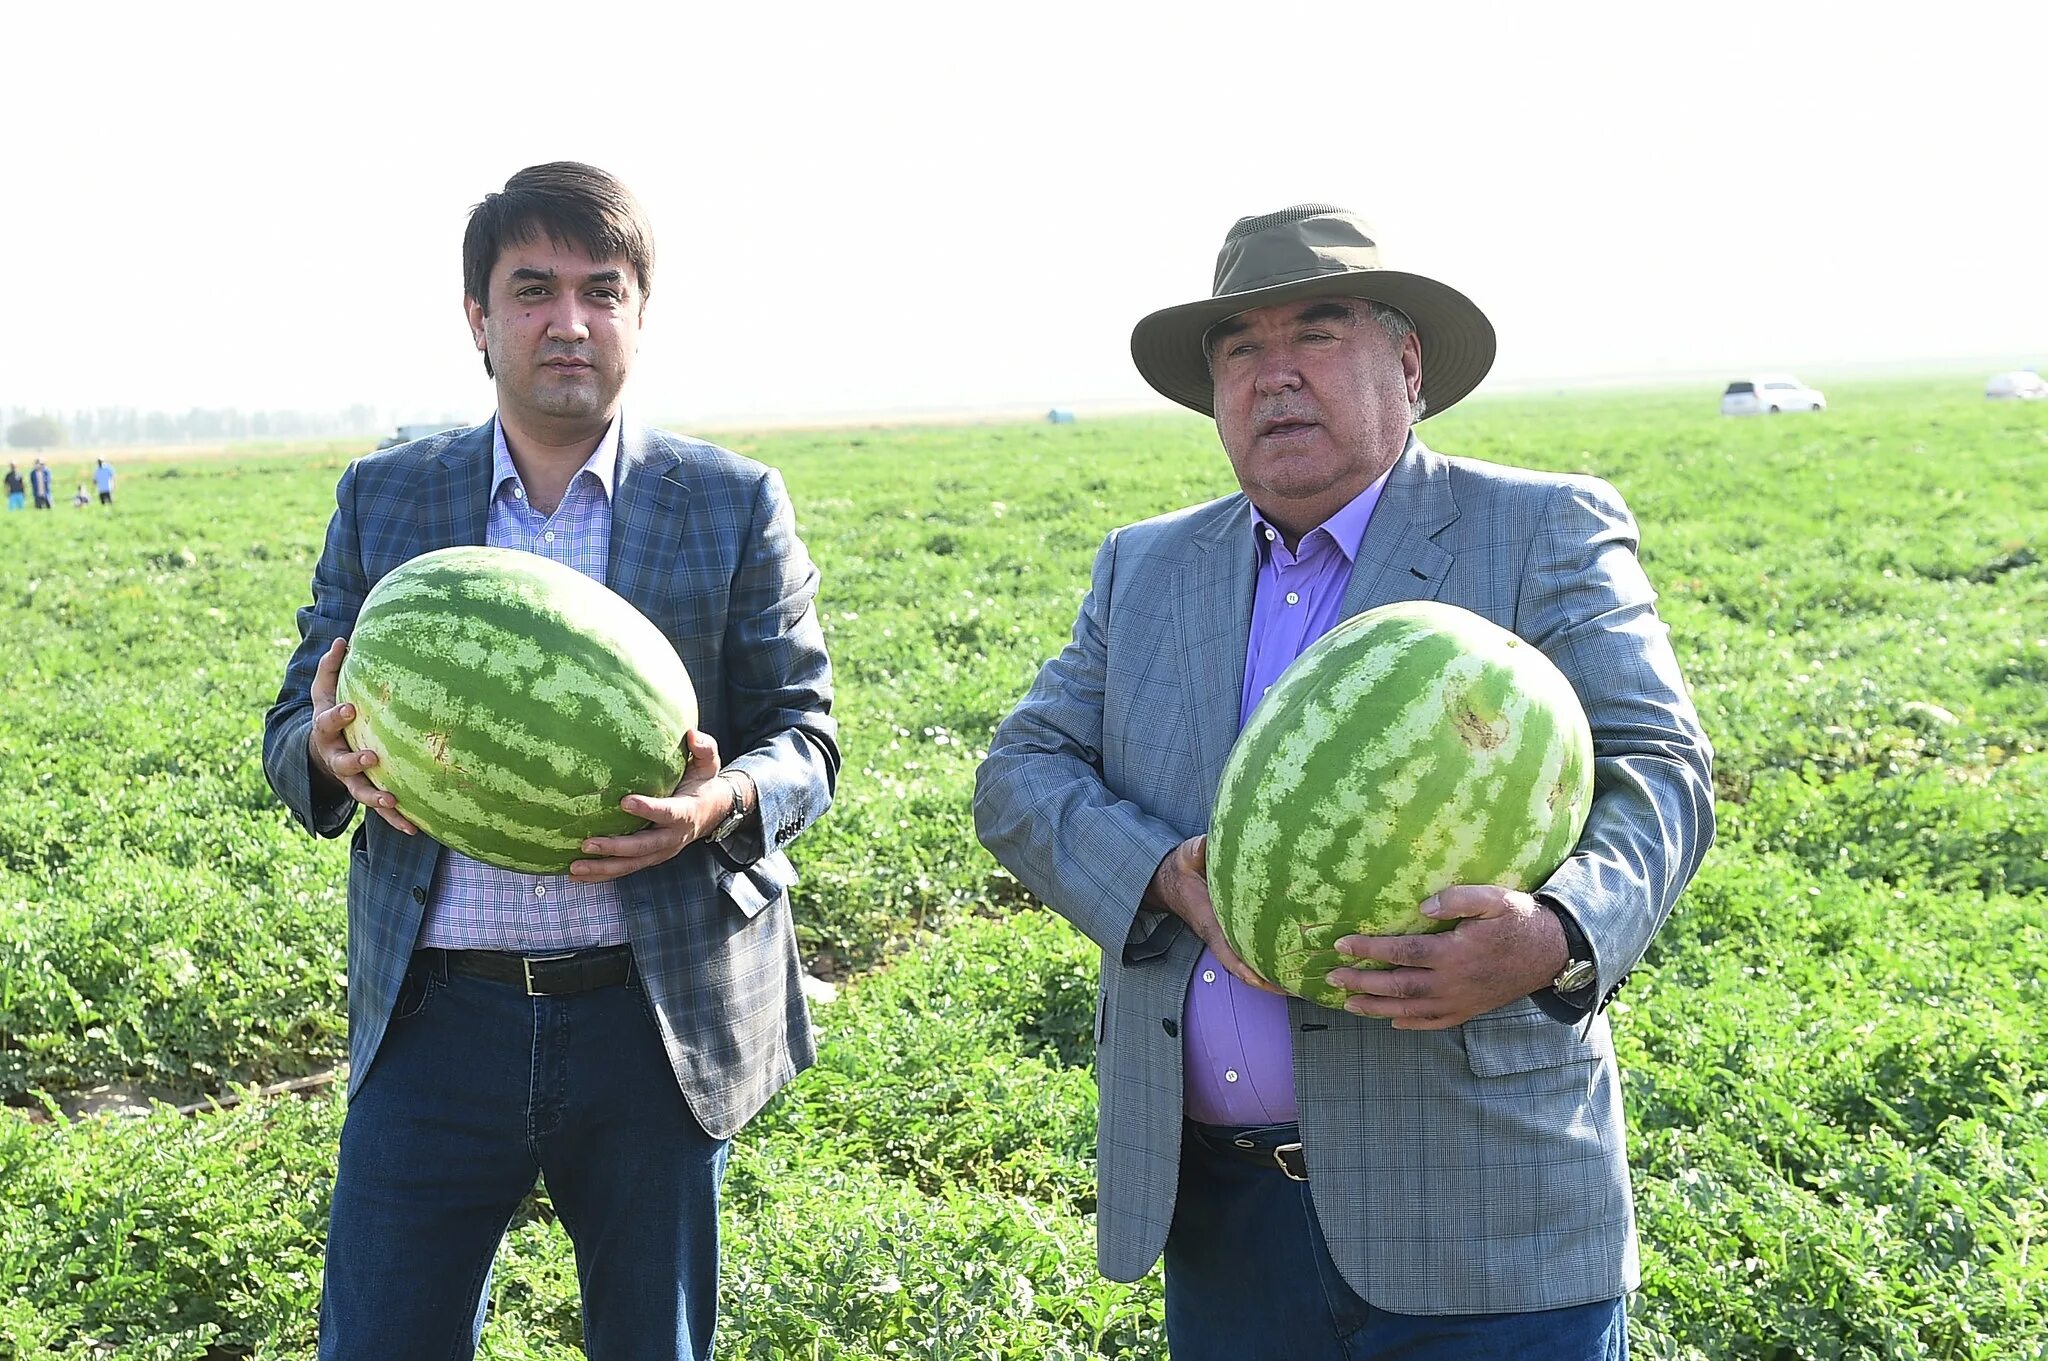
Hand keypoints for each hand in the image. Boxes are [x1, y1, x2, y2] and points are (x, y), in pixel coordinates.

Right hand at [306, 637, 415, 834]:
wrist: (319, 751)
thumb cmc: (330, 712)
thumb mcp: (324, 691)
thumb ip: (330, 667)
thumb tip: (342, 640)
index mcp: (326, 730)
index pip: (328, 721)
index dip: (338, 716)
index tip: (352, 708)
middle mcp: (335, 757)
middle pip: (342, 762)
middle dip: (355, 761)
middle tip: (372, 757)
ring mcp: (349, 779)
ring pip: (359, 792)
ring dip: (375, 797)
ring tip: (392, 799)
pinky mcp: (365, 793)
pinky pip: (380, 810)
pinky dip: (396, 818)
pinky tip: (416, 827)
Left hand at [568, 731, 724, 882]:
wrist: (713, 813)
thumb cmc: (704, 784)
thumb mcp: (709, 764)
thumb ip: (703, 749)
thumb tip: (690, 734)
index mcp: (686, 813)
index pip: (667, 813)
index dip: (648, 809)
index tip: (624, 802)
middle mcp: (673, 837)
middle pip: (643, 847)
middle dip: (615, 848)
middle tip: (587, 844)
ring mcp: (661, 851)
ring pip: (631, 864)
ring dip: (603, 868)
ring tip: (574, 867)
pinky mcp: (650, 857)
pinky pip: (626, 868)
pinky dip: (602, 874)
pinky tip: (577, 874)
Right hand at [1143, 835, 1284, 994]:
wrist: (1171, 882)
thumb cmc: (1181, 871)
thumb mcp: (1184, 858)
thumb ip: (1194, 852)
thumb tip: (1203, 845)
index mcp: (1210, 923)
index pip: (1227, 952)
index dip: (1244, 968)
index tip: (1263, 981)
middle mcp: (1222, 935)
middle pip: (1246, 967)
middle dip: (1270, 981)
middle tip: (1300, 987)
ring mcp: (1230, 936)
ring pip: (1253, 962)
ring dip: (1276, 974)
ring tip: (1307, 982)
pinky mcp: (1238, 930)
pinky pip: (1257, 949)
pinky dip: (1275, 958)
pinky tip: (1299, 959)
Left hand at [1323, 886, 1566, 1028]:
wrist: (1554, 952)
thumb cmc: (1520, 920)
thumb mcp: (1494, 898)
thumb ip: (1457, 899)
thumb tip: (1422, 908)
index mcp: (1454, 953)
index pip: (1401, 952)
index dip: (1369, 950)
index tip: (1342, 944)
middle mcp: (1453, 982)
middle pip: (1398, 986)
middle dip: (1362, 982)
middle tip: (1333, 978)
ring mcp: (1461, 1001)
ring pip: (1411, 1009)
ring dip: (1377, 1008)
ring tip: (1348, 1005)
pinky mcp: (1471, 1010)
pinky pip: (1436, 1023)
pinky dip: (1412, 1026)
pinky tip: (1394, 1024)